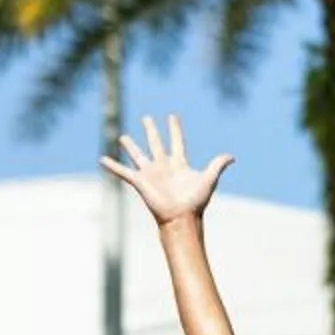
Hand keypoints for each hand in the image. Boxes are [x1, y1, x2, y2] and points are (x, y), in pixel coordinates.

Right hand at [101, 114, 233, 223]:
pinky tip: (102, 159)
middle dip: (151, 130)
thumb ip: (218, 165)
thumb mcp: (209, 179)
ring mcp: (150, 173)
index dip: (175, 128)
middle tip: (146, 118)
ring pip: (138, 154)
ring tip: (123, 136)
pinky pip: (123, 172)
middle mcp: (163, 166)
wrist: (180, 218)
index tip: (172, 116)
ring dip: (130, 145)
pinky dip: (112, 166)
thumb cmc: (195, 201)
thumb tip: (232, 157)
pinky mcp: (139, 181)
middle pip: (156, 143)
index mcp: (178, 163)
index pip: (176, 141)